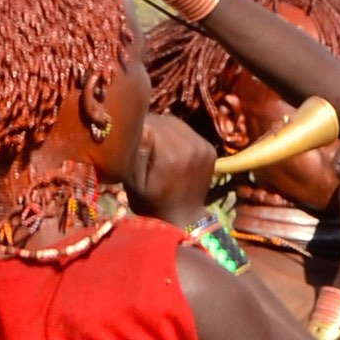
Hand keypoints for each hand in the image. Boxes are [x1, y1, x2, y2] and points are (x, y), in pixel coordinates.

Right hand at [134, 114, 220, 229]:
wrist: (182, 218)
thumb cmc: (151, 203)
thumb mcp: (134, 182)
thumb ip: (137, 152)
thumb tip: (143, 126)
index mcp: (171, 155)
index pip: (148, 123)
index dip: (135, 128)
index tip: (129, 141)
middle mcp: (191, 147)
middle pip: (163, 121)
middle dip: (149, 127)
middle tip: (140, 142)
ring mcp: (203, 147)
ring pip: (175, 123)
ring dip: (162, 129)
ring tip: (154, 146)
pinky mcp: (210, 149)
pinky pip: (187, 131)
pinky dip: (176, 136)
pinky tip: (170, 150)